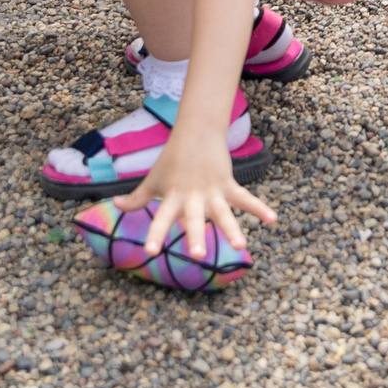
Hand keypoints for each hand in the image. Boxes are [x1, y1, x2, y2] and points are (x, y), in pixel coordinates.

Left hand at [111, 125, 276, 260]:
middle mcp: (192, 197)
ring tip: (241, 246)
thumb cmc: (172, 160)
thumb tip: (114, 205)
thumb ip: (137, 197)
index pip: (161, 218)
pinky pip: (246, 198)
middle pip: (194, 219)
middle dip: (196, 236)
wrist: (196, 132)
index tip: (150, 252)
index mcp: (173, 197)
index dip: (156, 234)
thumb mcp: (153, 179)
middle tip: (198, 255)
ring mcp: (212, 191)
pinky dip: (260, 208)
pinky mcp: (228, 184)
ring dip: (232, 229)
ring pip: (223, 213)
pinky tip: (273, 219)